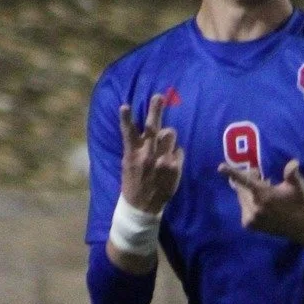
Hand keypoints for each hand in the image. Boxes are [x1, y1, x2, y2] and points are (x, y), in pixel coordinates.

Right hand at [120, 95, 183, 213]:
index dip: (126, 119)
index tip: (125, 106)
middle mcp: (148, 155)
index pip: (128, 132)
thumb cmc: (133, 182)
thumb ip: (135, 147)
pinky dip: (175, 153)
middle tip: (159, 97)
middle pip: (153, 127)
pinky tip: (170, 161)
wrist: (143, 206)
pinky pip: (179, 151)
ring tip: (165, 141)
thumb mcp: (127, 164)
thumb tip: (143, 131)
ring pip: (170, 134)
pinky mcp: (175, 167)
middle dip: (156, 110)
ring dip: (168, 135)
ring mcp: (163, 161)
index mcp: (132, 154)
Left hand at [218, 158, 303, 242]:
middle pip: (242, 188)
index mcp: (264, 195)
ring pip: (242, 197)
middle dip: (249, 180)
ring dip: (248, 192)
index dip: (232, 173)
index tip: (220, 167)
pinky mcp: (249, 225)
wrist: (302, 226)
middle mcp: (255, 207)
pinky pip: (243, 207)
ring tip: (265, 192)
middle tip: (261, 177)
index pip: (246, 181)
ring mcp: (251, 217)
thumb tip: (293, 163)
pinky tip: (261, 204)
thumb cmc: (300, 202)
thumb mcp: (297, 185)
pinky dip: (249, 202)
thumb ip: (292, 173)